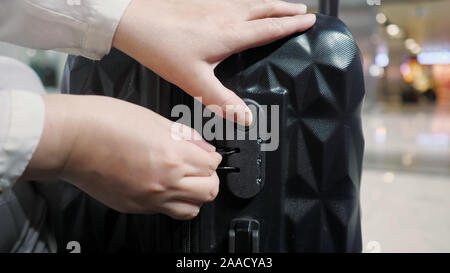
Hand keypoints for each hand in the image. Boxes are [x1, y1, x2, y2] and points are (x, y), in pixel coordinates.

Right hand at [22, 94, 221, 219]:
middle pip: (209, 191)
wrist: (71, 139)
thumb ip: (185, 137)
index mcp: (173, 155)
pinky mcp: (135, 207)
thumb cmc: (104, 122)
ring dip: (194, 195)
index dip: (211, 157)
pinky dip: (172, 202)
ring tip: (185, 181)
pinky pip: (165, 212)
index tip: (205, 154)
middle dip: (209, 177)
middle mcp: (165, 182)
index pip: (212, 165)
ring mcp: (150, 199)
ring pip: (192, 209)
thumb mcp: (154, 119)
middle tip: (200, 167)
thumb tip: (204, 148)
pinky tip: (163, 186)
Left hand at [113, 0, 315, 124]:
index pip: (270, 27)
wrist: (134, 21)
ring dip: (271, 3)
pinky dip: (251, 1)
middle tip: (304, 11)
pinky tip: (245, 6)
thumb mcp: (194, 81)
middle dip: (288, 9)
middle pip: (266, 8)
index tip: (309, 21)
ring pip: (252, 1)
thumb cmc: (163, 49)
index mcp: (231, 33)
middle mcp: (227, 14)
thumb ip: (221, 101)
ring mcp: (215, 5)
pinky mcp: (202, 3)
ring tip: (283, 5)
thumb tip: (246, 118)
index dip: (292, 24)